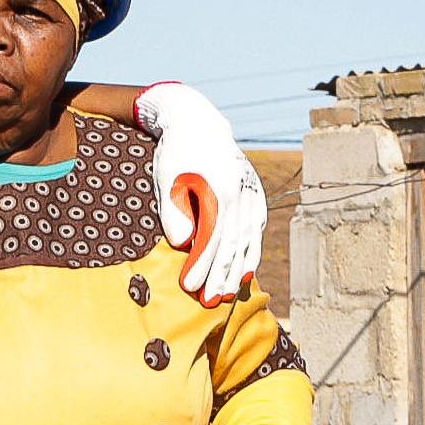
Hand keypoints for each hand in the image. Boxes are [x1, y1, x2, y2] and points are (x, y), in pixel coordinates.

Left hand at [134, 82, 267, 307]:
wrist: (198, 123)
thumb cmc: (176, 154)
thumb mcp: (168, 180)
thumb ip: (174, 213)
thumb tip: (185, 245)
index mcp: (221, 187)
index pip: (212, 235)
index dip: (202, 264)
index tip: (190, 287)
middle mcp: (243, 191)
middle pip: (233, 242)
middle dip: (220, 275)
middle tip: (209, 301)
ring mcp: (253, 192)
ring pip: (248, 239)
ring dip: (237, 270)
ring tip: (226, 295)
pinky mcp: (255, 194)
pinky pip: (256, 230)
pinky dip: (251, 253)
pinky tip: (244, 274)